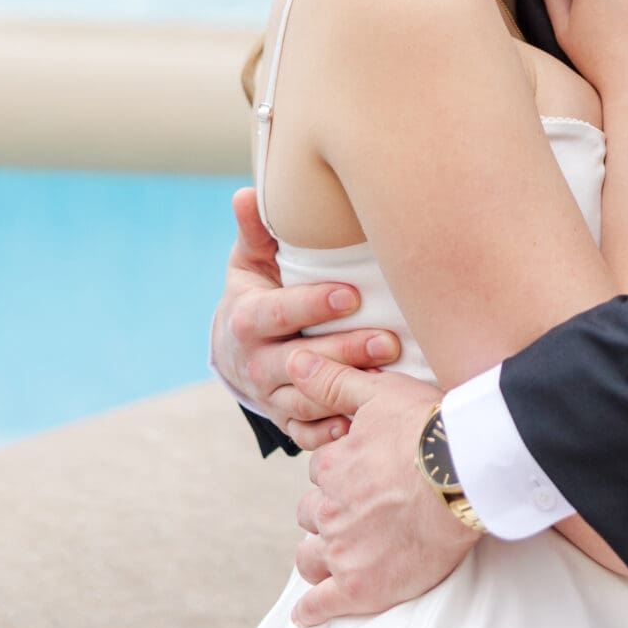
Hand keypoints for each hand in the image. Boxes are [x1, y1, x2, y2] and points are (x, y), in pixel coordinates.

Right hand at [211, 187, 402, 449]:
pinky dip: (333, 433)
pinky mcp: (287, 421)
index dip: (312, 305)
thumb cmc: (257, 293)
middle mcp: (257, 362)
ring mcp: (271, 396)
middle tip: (389, 341)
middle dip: (344, 352)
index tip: (351, 294)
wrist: (236, 351)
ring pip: (307, 400)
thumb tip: (248, 193)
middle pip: (300, 362)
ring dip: (346, 394)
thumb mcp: (250, 261)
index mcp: (248, 319)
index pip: (279, 313)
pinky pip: (307, 434)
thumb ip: (256, 231)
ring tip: (391, 380)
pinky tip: (364, 423)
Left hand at [288, 359, 476, 626]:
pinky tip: (309, 613)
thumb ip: (332, 381)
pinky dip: (313, 610)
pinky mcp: (363, 588)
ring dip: (321, 553)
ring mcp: (344, 551)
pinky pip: (322, 605)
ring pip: (312, 556)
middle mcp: (330, 509)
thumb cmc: (430, 428)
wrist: (468, 473)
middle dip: (329, 511)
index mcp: (332, 466)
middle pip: (312, 513)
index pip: (321, 472)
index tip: (365, 473)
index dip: (341, 472)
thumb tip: (295, 360)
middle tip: (361, 511)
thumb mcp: (379, 393)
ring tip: (341, 554)